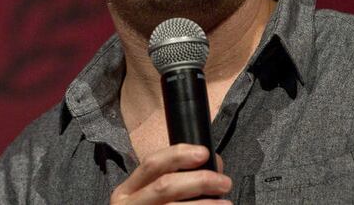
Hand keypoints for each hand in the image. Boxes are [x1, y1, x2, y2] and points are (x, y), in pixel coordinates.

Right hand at [110, 144, 231, 203]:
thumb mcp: (149, 200)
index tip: (204, 153)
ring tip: (226, 204)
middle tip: (224, 182)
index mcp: (127, 192)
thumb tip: (212, 166)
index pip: (152, 164)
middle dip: (199, 180)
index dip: (178, 155)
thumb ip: (174, 183)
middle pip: (166, 186)